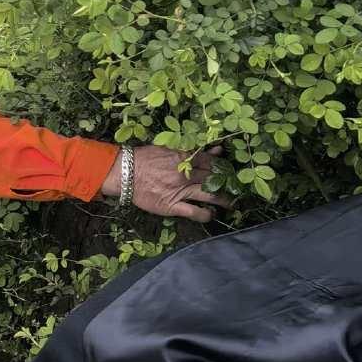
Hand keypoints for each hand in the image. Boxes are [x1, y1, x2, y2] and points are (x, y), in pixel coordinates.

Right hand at [100, 144, 229, 222]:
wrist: (125, 173)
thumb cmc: (144, 158)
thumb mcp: (166, 147)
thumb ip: (188, 149)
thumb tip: (212, 149)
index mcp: (184, 158)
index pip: (210, 162)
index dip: (222, 166)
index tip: (229, 170)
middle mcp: (185, 175)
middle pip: (213, 179)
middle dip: (226, 183)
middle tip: (236, 187)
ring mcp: (180, 191)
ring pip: (209, 196)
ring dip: (223, 200)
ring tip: (232, 203)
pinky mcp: (173, 206)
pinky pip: (194, 212)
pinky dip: (205, 214)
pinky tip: (211, 214)